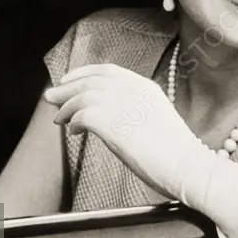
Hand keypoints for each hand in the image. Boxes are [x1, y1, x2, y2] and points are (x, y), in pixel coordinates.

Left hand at [43, 63, 209, 200]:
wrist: (186, 166)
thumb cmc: (175, 152)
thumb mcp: (156, 118)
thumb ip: (135, 111)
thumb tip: (111, 117)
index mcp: (144, 86)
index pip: (107, 71)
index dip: (84, 73)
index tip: (69, 80)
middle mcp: (131, 89)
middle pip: (90, 80)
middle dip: (67, 87)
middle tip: (51, 96)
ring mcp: (121, 104)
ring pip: (82, 96)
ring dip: (66, 106)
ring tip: (58, 118)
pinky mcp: (111, 122)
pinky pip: (81, 115)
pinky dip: (73, 120)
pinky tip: (73, 130)